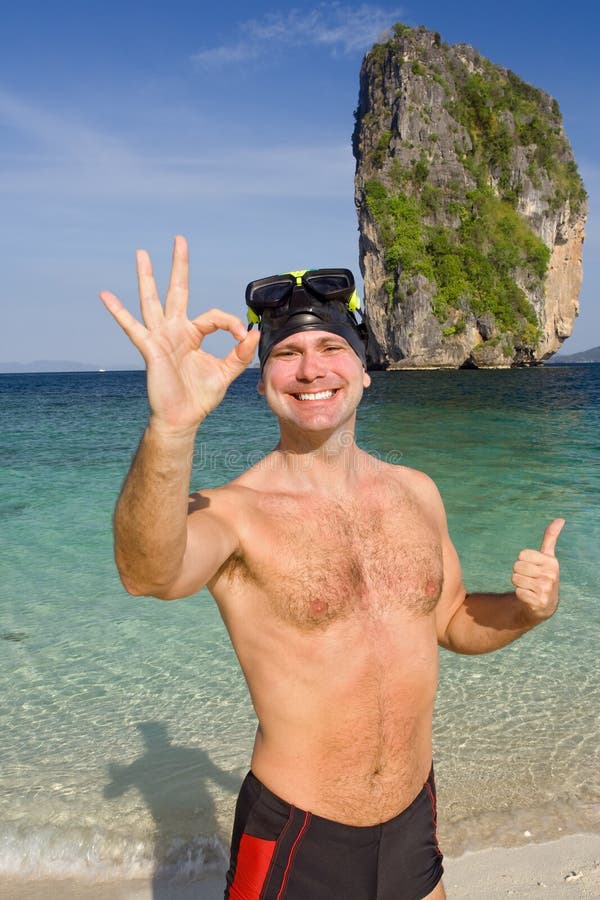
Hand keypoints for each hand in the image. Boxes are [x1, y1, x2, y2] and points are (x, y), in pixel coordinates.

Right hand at [99, 236, 259, 432]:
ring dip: (147, 277)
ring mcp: (160, 337)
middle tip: (180, 240)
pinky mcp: (149, 348)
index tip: (243, 337)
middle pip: (177, 291)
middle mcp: (175, 330)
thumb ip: (239, 354)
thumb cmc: (200, 397)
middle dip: (179, 266)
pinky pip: (132, 328)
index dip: (231, 323)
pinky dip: (118, 312)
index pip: (214, 316)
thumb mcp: (225, 373)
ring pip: (153, 301)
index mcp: (193, 334)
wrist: (182, 418)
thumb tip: (254, 334)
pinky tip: (106, 295)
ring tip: (141, 253)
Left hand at [511, 519, 564, 621]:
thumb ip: (550, 537)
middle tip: (529, 578)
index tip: (532, 566)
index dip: (522, 560)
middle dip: (519, 572)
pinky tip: (529, 596)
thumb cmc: (543, 575)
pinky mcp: (539, 602)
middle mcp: (550, 575)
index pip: (522, 554)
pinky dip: (520, 594)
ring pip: (515, 579)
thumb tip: (560, 519)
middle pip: (517, 566)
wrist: (545, 603)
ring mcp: (545, 589)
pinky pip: (518, 592)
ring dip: (519, 583)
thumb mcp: (548, 556)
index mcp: (551, 562)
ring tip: (529, 587)